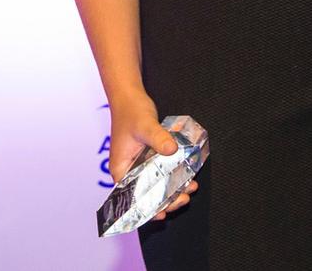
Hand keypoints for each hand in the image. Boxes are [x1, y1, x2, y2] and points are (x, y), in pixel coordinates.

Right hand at [108, 90, 197, 218]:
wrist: (130, 96)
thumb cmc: (132, 111)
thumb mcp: (145, 125)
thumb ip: (158, 138)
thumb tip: (172, 150)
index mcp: (121, 170)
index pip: (132, 198)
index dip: (147, 209)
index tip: (163, 214)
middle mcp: (129, 171)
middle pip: (146, 194)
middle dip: (166, 200)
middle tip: (184, 198)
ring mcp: (139, 164)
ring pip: (156, 184)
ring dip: (173, 189)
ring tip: (191, 188)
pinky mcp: (149, 156)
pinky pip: (162, 171)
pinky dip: (173, 175)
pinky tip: (188, 175)